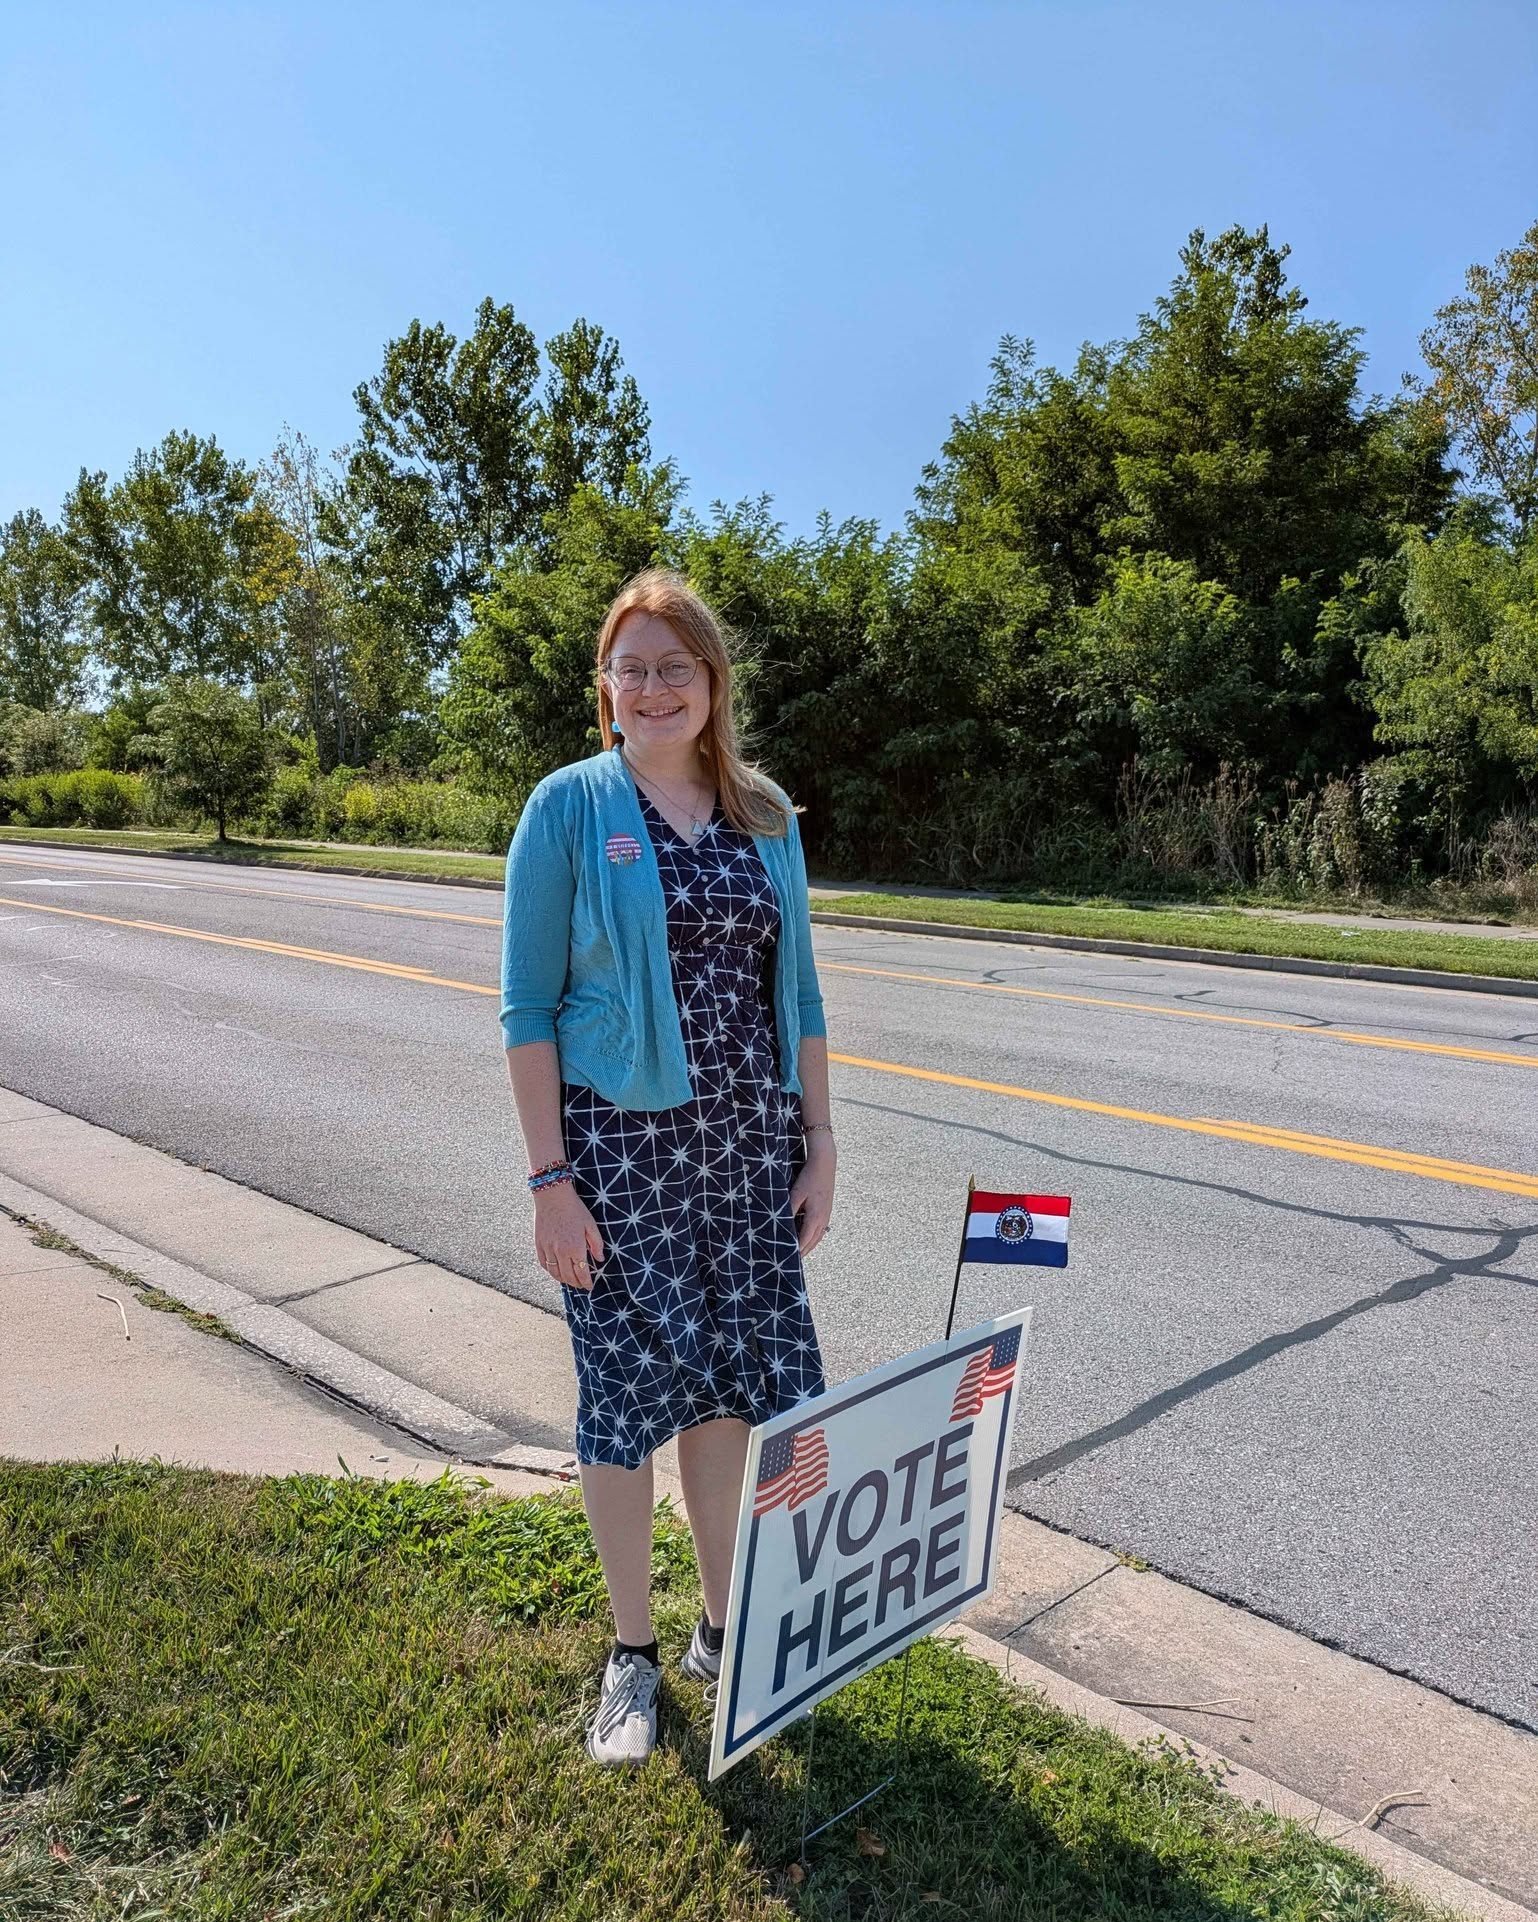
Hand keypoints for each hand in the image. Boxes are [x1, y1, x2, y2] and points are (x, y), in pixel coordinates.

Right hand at [533, 1182, 604, 1289]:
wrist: (552, 1196)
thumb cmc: (574, 1209)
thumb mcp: (591, 1225)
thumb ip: (596, 1244)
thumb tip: (600, 1259)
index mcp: (575, 1248)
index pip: (581, 1273)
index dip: (586, 1282)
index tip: (590, 1286)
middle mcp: (560, 1252)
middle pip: (568, 1276)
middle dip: (576, 1283)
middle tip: (581, 1285)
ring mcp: (548, 1249)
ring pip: (555, 1273)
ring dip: (563, 1280)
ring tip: (570, 1281)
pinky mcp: (539, 1244)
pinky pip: (544, 1264)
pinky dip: (550, 1271)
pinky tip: (556, 1271)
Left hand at [790, 1134, 835, 1256]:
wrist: (825, 1164)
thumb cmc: (809, 1177)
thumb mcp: (796, 1193)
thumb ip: (789, 1210)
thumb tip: (781, 1224)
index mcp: (815, 1217)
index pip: (804, 1240)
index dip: (796, 1251)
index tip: (787, 1260)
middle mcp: (823, 1220)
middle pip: (812, 1242)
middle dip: (802, 1252)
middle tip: (791, 1263)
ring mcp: (826, 1216)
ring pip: (817, 1237)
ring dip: (808, 1246)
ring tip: (798, 1254)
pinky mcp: (827, 1211)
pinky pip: (820, 1230)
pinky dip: (812, 1238)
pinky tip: (807, 1238)